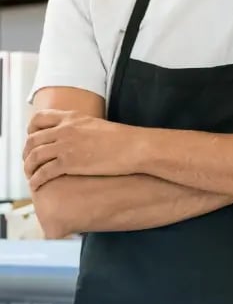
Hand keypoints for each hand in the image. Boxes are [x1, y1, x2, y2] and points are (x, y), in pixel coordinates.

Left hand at [23, 109, 138, 191]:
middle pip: (32, 139)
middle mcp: (65, 129)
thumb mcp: (97, 125)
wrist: (135, 148)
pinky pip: (43, 172)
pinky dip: (36, 180)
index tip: (32, 140)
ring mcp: (66, 146)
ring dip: (28, 168)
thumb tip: (76, 138)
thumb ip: (81, 128)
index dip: (30, 131)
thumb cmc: (123, 139)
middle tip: (29, 162)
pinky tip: (38, 185)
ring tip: (31, 176)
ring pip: (34, 156)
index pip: (39, 119)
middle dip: (26, 153)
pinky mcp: (69, 163)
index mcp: (72, 117)